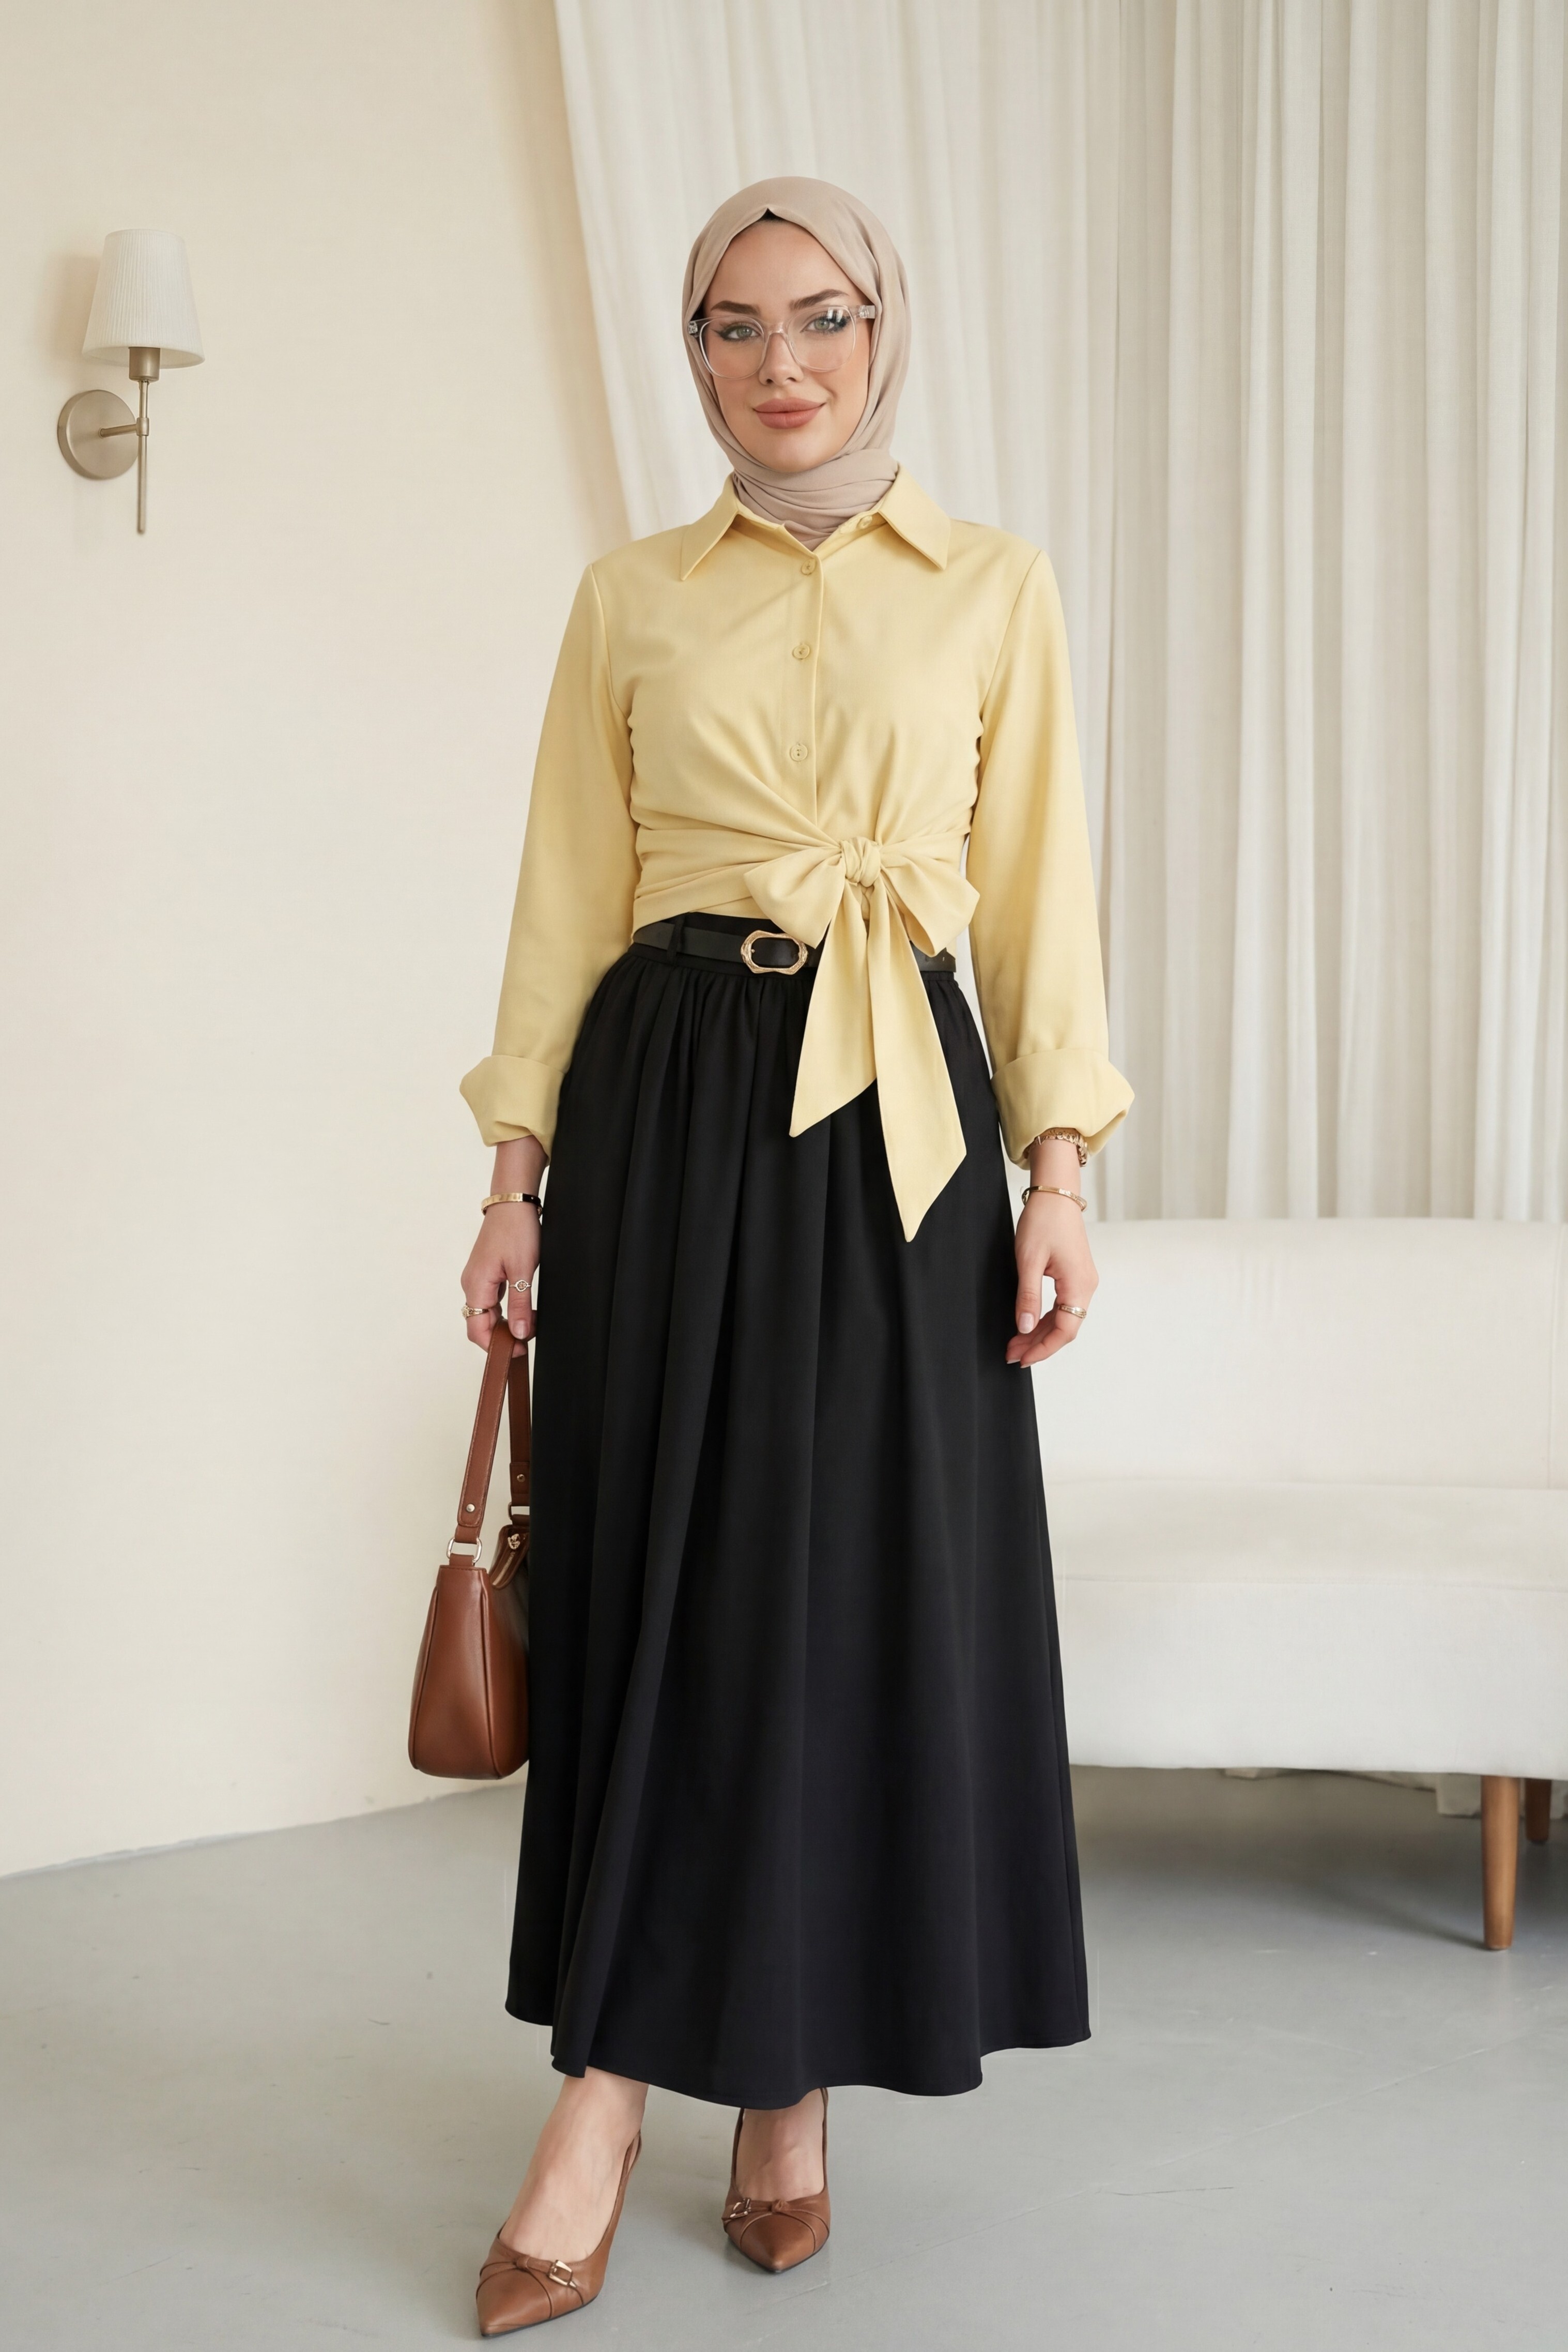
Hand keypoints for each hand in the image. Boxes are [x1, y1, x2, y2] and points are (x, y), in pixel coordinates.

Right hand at [461, 1135, 544, 1352]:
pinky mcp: (486, 1273)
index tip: (518, 1351)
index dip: (496, 1346)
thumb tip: (520, 1334)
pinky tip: (525, 1309)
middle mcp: (471, 1284)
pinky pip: (491, 1301)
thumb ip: (520, 1305)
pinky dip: (506, 1310)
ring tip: (531, 1323)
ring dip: (507, 1323)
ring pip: (487, 1313)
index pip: (477, 1330)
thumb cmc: (517, 1230)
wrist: (513, 1202)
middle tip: (528, 1339)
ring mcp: (477, 1279)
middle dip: (503, 1337)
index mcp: (476, 1286)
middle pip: (480, 1324)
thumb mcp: (523, 1270)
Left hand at [1006, 1192, 1098, 1367]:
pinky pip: (1062, 1305)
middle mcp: (1086, 1285)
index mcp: (1079, 1284)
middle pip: (1064, 1327)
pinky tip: (1027, 1323)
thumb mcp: (1029, 1260)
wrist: (1056, 1195)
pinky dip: (1044, 1317)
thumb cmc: (1043, 1221)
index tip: (1022, 1358)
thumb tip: (1024, 1327)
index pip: (1065, 1330)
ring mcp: (1083, 1280)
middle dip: (1038, 1343)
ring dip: (1039, 1332)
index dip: (1043, 1348)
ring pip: (1063, 1317)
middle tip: (1011, 1353)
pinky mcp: (1075, 1275)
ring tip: (1015, 1342)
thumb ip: (1027, 1296)